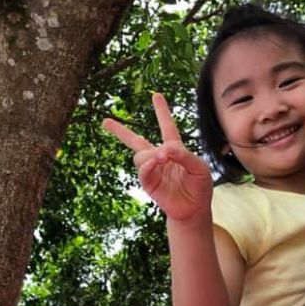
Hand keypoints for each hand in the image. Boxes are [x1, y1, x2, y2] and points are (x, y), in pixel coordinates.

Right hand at [103, 92, 212, 223]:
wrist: (194, 209)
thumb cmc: (200, 187)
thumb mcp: (199, 168)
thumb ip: (185, 155)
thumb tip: (166, 147)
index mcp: (175, 149)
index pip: (167, 126)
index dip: (162, 111)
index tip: (156, 95)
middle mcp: (160, 157)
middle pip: (136, 140)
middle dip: (120, 131)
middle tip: (104, 121)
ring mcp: (152, 169)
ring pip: (141, 154)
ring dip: (151, 153)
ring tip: (164, 158)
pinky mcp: (149, 182)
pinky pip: (142, 170)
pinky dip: (147, 164)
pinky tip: (155, 162)